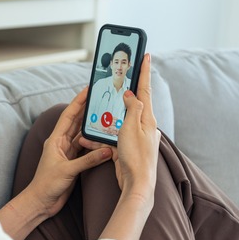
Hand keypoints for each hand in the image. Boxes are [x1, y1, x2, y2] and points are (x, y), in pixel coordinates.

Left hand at [24, 88, 113, 217]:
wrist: (41, 202)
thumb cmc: (47, 185)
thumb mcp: (68, 170)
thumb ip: (88, 160)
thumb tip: (107, 150)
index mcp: (56, 140)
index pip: (68, 116)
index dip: (78, 102)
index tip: (87, 90)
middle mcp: (61, 143)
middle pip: (76, 122)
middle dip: (87, 110)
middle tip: (101, 99)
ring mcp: (67, 153)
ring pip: (82, 135)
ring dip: (92, 126)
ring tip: (106, 115)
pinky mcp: (73, 163)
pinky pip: (86, 148)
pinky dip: (94, 143)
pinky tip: (104, 137)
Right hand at [92, 53, 160, 239]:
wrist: (137, 185)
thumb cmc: (135, 157)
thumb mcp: (132, 128)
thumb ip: (132, 108)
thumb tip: (132, 94)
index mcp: (147, 118)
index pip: (146, 89)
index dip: (144, 71)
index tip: (145, 54)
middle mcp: (144, 126)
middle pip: (134, 102)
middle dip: (127, 89)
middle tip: (121, 73)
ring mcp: (136, 137)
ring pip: (120, 118)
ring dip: (109, 113)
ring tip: (100, 106)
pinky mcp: (128, 148)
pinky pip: (113, 134)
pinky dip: (103, 132)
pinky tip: (91, 136)